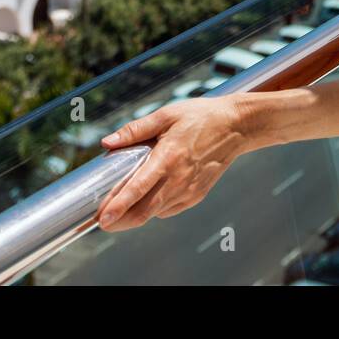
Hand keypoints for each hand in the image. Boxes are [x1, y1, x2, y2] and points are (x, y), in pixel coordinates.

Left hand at [96, 95, 251, 231]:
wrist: (236, 127)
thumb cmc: (200, 117)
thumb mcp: (166, 115)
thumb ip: (135, 130)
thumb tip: (107, 142)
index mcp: (168, 157)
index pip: (138, 188)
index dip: (119, 206)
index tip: (102, 219)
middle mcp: (179, 179)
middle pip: (144, 211)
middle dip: (120, 221)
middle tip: (102, 222)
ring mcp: (189, 190)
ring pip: (155, 213)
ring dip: (135, 215)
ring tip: (119, 211)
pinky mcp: (196, 195)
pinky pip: (169, 209)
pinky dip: (154, 209)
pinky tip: (147, 199)